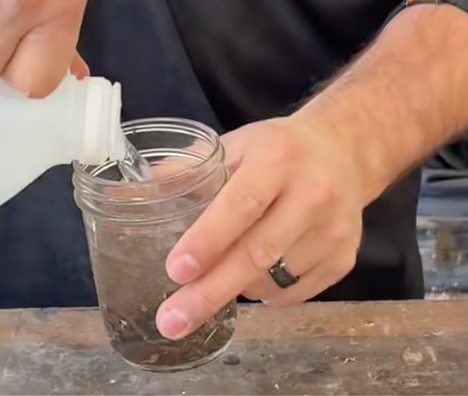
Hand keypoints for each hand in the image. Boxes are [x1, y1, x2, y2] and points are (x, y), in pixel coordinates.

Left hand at [155, 111, 366, 339]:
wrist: (344, 152)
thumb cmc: (276, 151)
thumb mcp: (234, 146)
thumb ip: (183, 171)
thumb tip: (123, 194)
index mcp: (278, 158)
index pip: (241, 204)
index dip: (207, 240)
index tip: (175, 271)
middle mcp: (313, 193)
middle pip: (257, 254)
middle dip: (209, 292)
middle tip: (171, 320)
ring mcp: (334, 230)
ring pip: (273, 281)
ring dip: (234, 288)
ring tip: (216, 276)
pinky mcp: (345, 258)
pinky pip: (292, 294)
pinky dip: (262, 294)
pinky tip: (252, 275)